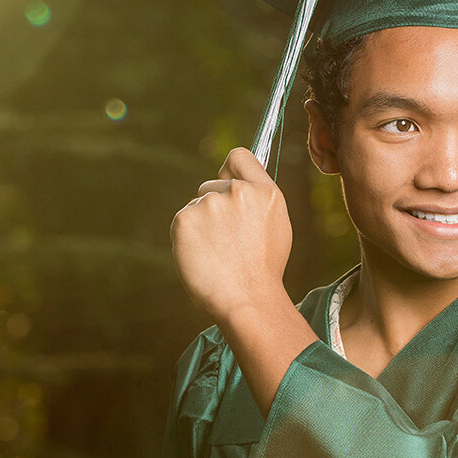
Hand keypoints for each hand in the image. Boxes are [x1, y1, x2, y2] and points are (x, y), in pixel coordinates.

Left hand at [171, 147, 292, 323]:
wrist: (247, 300)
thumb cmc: (262, 271)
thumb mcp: (275, 226)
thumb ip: (257, 200)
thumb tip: (237, 184)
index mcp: (265, 191)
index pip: (239, 157)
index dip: (230, 171)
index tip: (227, 182)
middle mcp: (238, 191)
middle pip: (212, 185)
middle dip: (215, 207)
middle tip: (227, 241)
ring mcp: (210, 204)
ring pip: (196, 206)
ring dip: (201, 225)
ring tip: (218, 254)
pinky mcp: (184, 218)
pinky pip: (182, 221)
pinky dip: (188, 238)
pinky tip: (203, 256)